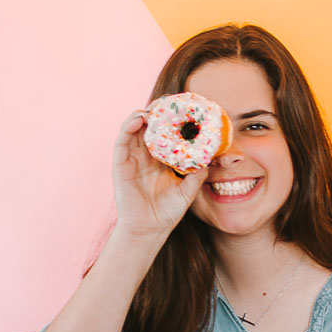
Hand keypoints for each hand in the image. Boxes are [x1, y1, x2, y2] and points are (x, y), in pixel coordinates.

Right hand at [112, 110, 209, 237]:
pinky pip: (122, 139)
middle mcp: (146, 155)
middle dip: (160, 110)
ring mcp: (132, 157)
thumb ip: (197, 175)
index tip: (186, 108)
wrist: (148, 230)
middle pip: (151, 125)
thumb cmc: (166, 212)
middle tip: (172, 101)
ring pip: (136, 127)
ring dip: (145, 113)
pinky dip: (129, 125)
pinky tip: (141, 118)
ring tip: (157, 106)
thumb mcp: (187, 191)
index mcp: (161, 159)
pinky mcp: (120, 163)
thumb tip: (211, 159)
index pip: (166, 132)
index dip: (174, 119)